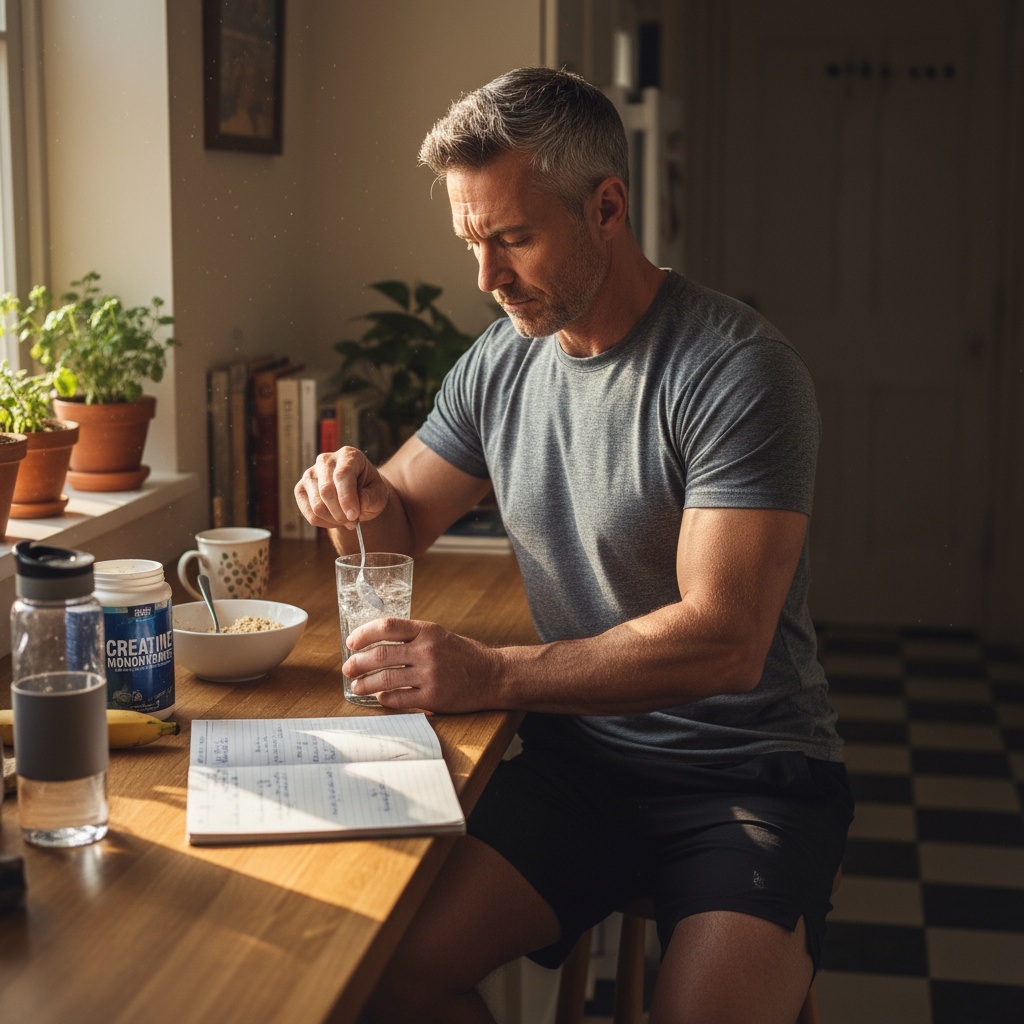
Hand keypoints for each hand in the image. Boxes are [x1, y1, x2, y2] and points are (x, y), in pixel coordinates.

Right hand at [294, 446, 389, 529]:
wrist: (358, 495)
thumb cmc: (369, 491)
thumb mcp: (379, 494)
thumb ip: (372, 497)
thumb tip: (360, 502)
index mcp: (348, 455)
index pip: (342, 475)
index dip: (347, 498)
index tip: (354, 515)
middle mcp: (325, 460)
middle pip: (326, 490)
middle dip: (340, 513)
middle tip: (352, 522)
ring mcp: (310, 474)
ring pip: (317, 504)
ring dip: (333, 519)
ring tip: (346, 521)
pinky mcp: (300, 489)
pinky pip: (308, 513)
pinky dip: (323, 522)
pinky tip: (334, 520)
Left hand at [344, 618, 503, 712]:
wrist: (494, 675)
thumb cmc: (464, 655)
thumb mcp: (440, 635)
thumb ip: (413, 636)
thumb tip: (375, 643)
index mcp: (428, 630)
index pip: (387, 626)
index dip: (363, 634)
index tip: (351, 642)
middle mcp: (427, 650)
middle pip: (380, 655)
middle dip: (357, 662)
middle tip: (348, 668)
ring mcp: (430, 675)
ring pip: (385, 679)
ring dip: (365, 683)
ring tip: (357, 685)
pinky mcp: (433, 697)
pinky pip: (399, 698)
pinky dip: (384, 698)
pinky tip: (380, 697)